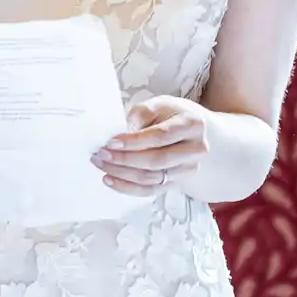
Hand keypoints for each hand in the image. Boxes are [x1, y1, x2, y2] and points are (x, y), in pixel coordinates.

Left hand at [94, 96, 209, 195]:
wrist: (191, 130)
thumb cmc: (171, 114)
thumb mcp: (157, 105)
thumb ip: (140, 116)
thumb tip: (120, 135)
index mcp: (192, 125)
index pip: (161, 137)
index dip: (134, 142)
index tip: (111, 142)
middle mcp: (196, 150)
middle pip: (157, 161)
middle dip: (125, 159)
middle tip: (101, 154)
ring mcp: (188, 169)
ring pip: (152, 178)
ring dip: (122, 174)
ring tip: (102, 165)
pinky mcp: (177, 182)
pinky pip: (150, 191)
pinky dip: (127, 187)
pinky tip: (110, 179)